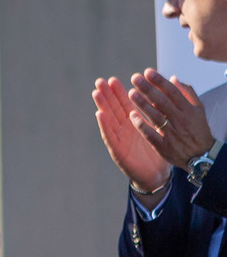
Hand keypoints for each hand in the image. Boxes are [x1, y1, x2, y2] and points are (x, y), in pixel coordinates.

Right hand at [93, 76, 169, 190]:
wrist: (156, 176)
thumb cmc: (157, 154)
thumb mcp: (158, 132)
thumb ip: (154, 117)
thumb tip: (160, 98)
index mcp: (133, 124)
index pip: (124, 105)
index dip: (118, 93)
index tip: (113, 80)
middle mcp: (123, 129)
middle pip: (113, 109)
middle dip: (107, 95)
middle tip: (101, 81)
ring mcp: (119, 139)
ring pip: (109, 119)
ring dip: (102, 106)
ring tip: (97, 92)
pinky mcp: (117, 151)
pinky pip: (110, 136)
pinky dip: (104, 125)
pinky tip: (100, 114)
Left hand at [129, 69, 215, 168]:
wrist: (203, 156)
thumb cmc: (197, 129)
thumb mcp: (198, 111)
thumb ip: (187, 93)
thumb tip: (173, 78)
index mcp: (189, 110)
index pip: (173, 92)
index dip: (160, 81)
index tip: (147, 72)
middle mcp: (181, 121)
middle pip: (162, 102)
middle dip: (148, 89)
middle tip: (134, 77)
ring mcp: (172, 134)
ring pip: (156, 117)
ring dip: (142, 104)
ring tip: (131, 93)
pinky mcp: (165, 146)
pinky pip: (151, 135)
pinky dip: (142, 125)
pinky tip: (132, 115)